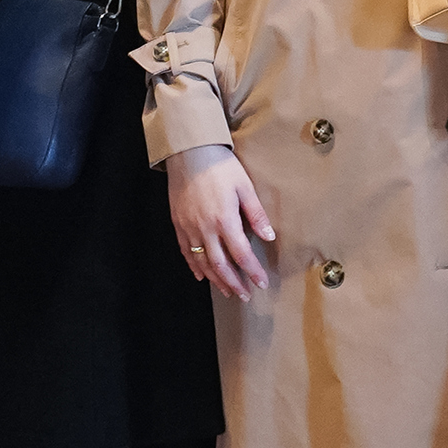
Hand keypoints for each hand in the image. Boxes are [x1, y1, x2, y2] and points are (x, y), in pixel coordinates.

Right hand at [167, 142, 275, 297]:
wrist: (188, 152)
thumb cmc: (219, 166)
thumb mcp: (244, 187)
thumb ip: (256, 214)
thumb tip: (269, 237)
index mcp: (225, 220)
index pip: (242, 255)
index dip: (252, 272)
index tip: (261, 283)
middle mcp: (205, 229)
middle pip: (221, 265)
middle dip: (234, 283)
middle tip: (244, 295)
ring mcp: (189, 228)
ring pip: (202, 263)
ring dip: (216, 280)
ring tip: (227, 291)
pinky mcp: (178, 223)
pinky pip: (186, 251)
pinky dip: (194, 266)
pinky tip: (201, 276)